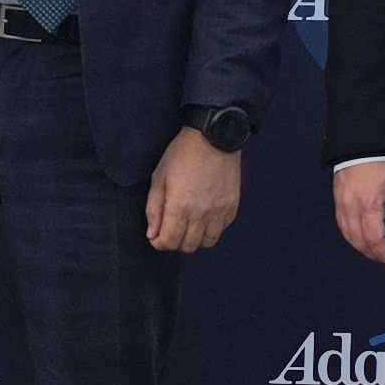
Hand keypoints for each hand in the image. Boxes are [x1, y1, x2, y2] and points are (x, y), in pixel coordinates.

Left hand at [147, 131, 243, 253]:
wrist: (214, 138)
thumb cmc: (182, 154)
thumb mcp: (159, 177)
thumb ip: (154, 208)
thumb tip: (152, 234)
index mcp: (180, 206)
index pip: (169, 242)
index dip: (159, 243)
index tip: (156, 237)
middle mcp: (201, 214)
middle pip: (188, 246)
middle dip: (175, 243)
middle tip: (170, 230)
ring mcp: (219, 212)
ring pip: (207, 242)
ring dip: (194, 239)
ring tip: (188, 227)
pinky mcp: (232, 207)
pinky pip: (221, 230)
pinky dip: (210, 229)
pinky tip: (204, 217)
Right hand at [333, 157, 384, 268]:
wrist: (362, 140)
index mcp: (369, 204)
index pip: (374, 239)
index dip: (383, 254)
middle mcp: (351, 207)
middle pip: (358, 240)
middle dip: (373, 254)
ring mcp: (341, 204)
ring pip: (347, 235)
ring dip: (361, 248)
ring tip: (375, 252)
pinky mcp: (337, 199)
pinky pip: (341, 225)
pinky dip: (351, 237)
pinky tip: (361, 238)